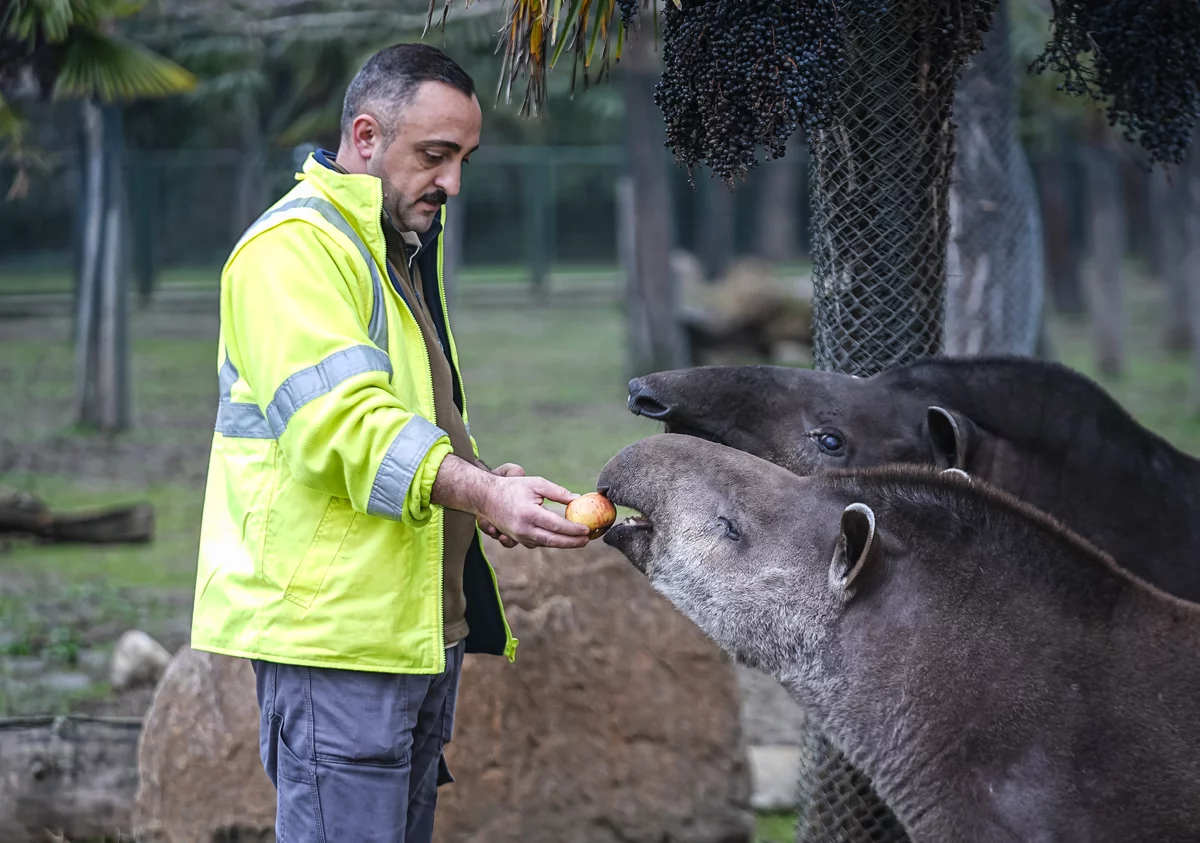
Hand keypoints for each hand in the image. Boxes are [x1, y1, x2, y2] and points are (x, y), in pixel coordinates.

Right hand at [431, 456, 590, 549]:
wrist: (486, 497)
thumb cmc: (513, 487)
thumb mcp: (536, 484)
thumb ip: (557, 492)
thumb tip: (577, 498)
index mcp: (529, 514)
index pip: (556, 525)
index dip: (573, 529)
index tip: (587, 529)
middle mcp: (523, 529)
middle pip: (553, 541)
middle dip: (572, 542)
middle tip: (587, 540)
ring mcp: (519, 537)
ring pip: (546, 544)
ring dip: (563, 544)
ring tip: (579, 540)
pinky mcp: (516, 539)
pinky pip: (537, 543)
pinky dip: (551, 542)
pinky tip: (562, 538)